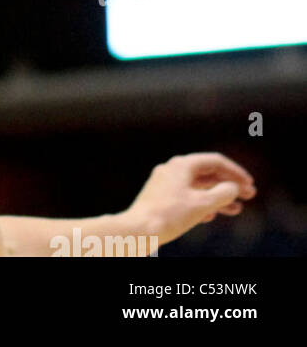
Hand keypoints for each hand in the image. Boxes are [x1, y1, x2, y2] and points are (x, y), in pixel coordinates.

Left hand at [123, 153, 256, 243]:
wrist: (140, 229)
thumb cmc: (170, 214)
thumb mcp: (203, 204)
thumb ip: (223, 193)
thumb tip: (233, 187)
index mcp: (181, 165)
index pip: (214, 161)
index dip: (236, 172)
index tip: (250, 184)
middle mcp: (172, 170)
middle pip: (207, 174)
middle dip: (229, 185)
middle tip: (250, 196)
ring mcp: (166, 183)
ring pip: (198, 187)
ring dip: (219, 197)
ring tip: (237, 210)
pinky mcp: (161, 198)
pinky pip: (187, 197)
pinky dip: (203, 204)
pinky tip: (212, 216)